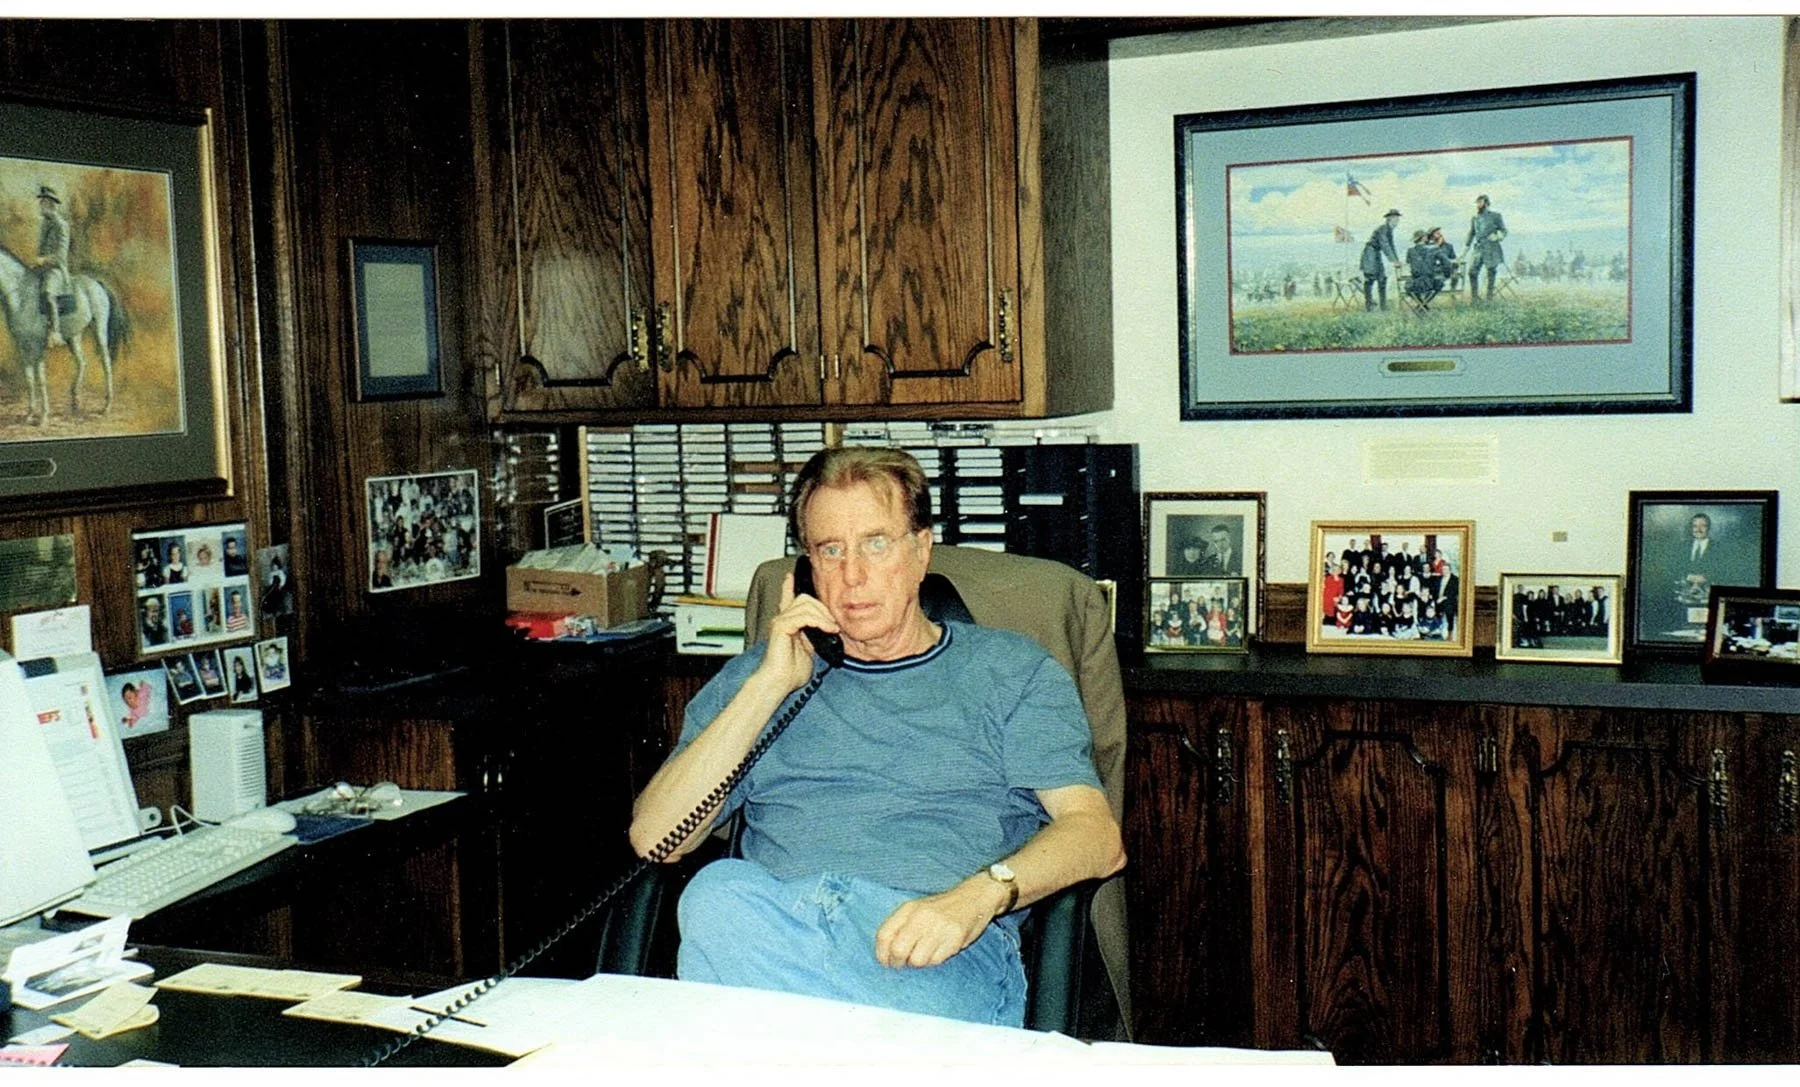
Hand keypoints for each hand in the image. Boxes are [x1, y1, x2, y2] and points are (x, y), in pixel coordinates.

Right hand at [757, 571, 839, 692]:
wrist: (779, 683)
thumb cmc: (791, 672)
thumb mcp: (809, 650)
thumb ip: (814, 636)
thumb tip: (828, 629)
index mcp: (787, 624)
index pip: (787, 599)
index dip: (788, 586)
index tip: (791, 575)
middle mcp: (781, 620)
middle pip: (804, 598)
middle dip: (823, 607)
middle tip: (833, 623)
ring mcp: (780, 622)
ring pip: (806, 604)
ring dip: (824, 615)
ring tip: (832, 629)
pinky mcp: (781, 627)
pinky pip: (804, 616)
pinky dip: (819, 621)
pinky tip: (827, 629)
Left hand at [874, 880, 1005, 968]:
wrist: (974, 898)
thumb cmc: (941, 909)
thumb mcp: (917, 910)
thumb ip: (900, 927)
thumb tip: (885, 955)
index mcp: (908, 909)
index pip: (884, 935)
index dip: (882, 954)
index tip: (886, 962)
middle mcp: (921, 917)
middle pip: (898, 950)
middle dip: (898, 962)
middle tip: (904, 963)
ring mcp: (938, 927)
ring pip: (917, 960)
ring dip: (919, 963)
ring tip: (926, 954)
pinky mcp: (954, 938)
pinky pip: (936, 960)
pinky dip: (935, 960)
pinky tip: (940, 950)